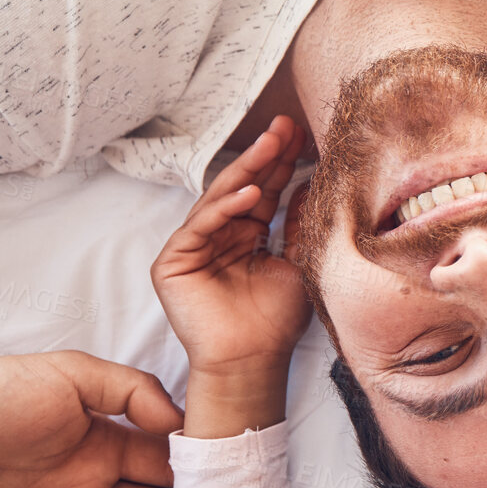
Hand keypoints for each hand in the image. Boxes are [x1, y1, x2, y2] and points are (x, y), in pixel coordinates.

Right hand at [151, 116, 311, 374]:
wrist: (254, 361)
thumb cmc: (277, 320)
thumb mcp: (299, 261)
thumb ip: (300, 223)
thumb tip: (312, 181)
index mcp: (247, 235)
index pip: (266, 190)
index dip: (282, 162)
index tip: (303, 133)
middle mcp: (219, 236)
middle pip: (242, 187)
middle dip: (265, 156)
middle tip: (285, 126)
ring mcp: (193, 247)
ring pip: (220, 200)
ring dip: (246, 172)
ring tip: (272, 146)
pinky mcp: (173, 263)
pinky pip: (199, 227)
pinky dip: (223, 209)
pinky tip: (249, 193)